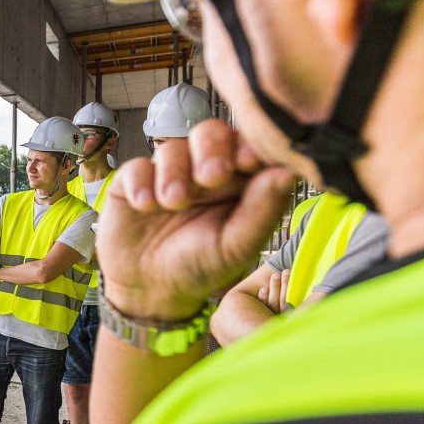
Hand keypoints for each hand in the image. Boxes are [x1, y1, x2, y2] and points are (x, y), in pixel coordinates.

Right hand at [97, 120, 295, 320]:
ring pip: (171, 148)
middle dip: (210, 150)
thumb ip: (262, 209)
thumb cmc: (200, 268)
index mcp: (238, 182)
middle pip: (209, 133)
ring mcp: (167, 174)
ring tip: (173, 203)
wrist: (149, 290)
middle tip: (211, 177)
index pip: (246, 145)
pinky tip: (145, 207)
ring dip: (173, 173)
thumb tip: (289, 172)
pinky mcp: (133, 182)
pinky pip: (136, 167)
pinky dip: (141, 183)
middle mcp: (203, 171)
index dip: (247, 145)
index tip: (248, 160)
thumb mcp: (236, 246)